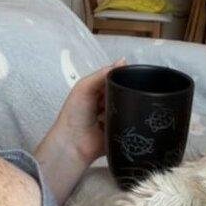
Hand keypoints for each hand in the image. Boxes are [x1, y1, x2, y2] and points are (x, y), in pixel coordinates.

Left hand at [33, 59, 125, 205]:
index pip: (114, 79)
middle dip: (127, 91)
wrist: (74, 143)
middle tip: (130, 91)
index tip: (132, 73)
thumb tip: (121, 61)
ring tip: (129, 105)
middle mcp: (105, 103)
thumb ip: (101, 74)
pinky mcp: (120, 130)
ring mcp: (113, 117)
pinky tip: (132, 116)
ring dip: (129, 106)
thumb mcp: (84, 87)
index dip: (122, 76)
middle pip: (123, 92)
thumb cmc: (73, 115)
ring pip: (128, 107)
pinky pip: (131, 122)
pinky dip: (131, 119)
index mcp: (96, 91)